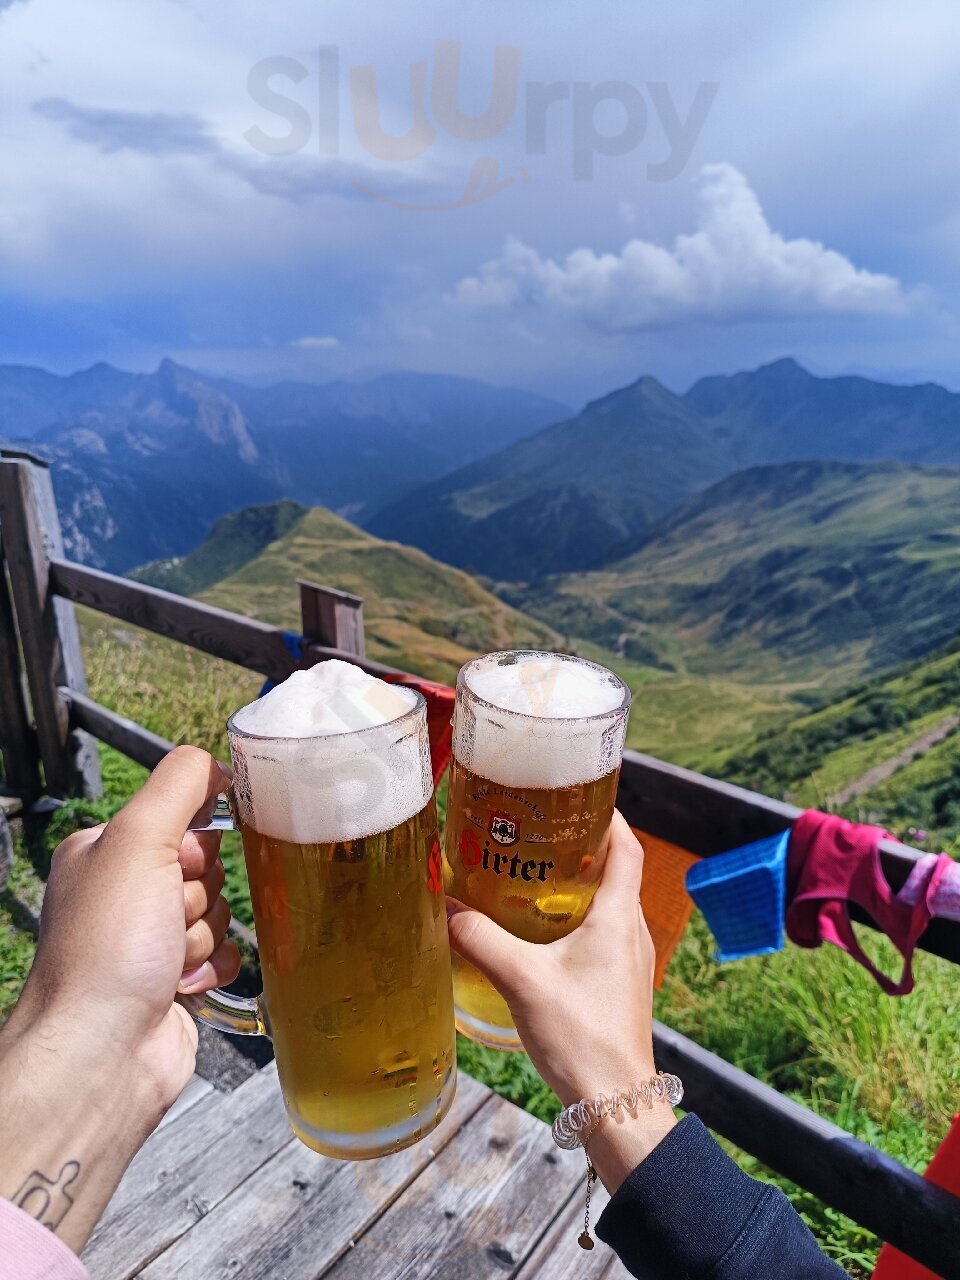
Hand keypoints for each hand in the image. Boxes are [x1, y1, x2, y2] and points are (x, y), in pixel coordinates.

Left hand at [0, 746, 240, 1250]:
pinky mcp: (174, 981)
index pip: (181, 815)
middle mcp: (122, 894)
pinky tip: (182, 984)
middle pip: (208, 865)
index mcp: (104, 853)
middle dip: (202, 894)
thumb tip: (216, 763)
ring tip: (168, 960)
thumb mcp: (139, 840)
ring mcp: (147, 940)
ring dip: (204, 935)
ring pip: (219, 911)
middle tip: (170, 917)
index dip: (196, 840)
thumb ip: (180, 786)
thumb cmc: (107, 951)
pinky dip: (211, 967)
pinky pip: (223, 954)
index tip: (188, 859)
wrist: (102, 1054)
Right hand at [446, 810, 676, 1191]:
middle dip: (582, 846)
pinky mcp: (619, 984)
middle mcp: (631, 931)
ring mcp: (629, 960)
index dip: (609, 815)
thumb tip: (445, 905)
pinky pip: (603, 933)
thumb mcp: (522, 980)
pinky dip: (577, 918)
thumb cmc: (581, 1037)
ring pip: (609, 903)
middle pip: (616, 870)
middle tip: (540, 832)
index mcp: (619, 917)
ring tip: (534, 874)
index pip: (626, 846)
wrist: (614, 1102)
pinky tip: (541, 931)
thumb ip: (480, 939)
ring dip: (579, 883)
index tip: (581, 794)